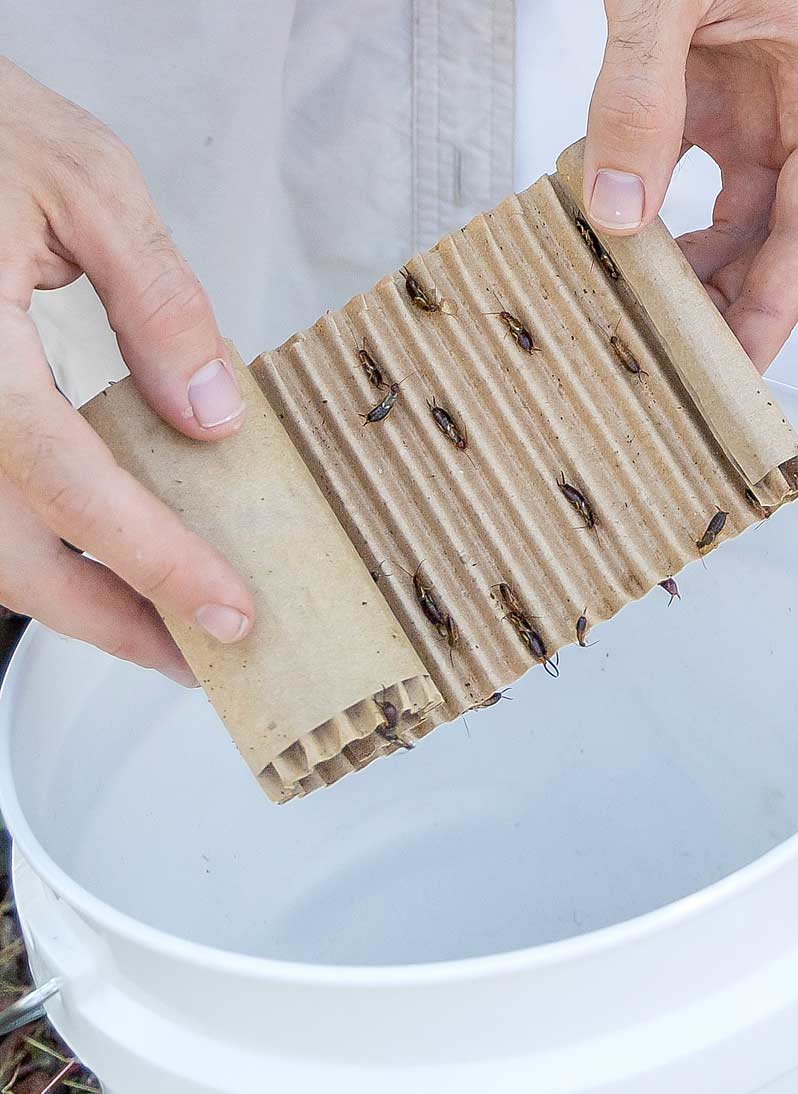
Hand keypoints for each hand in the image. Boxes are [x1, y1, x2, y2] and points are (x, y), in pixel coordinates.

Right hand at [0, 58, 253, 683]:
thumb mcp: (84, 185)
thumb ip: (156, 304)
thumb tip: (210, 416)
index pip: (69, 485)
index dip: (152, 561)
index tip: (227, 611)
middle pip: (11, 557)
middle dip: (109, 623)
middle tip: (195, 655)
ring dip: (72, 598)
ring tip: (155, 620)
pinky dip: (39, 544)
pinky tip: (95, 551)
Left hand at [584, 0, 797, 368]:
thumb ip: (638, 99)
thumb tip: (617, 212)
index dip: (778, 308)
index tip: (741, 366)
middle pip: (789, 237)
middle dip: (738, 304)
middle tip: (684, 365)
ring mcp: (775, 102)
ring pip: (750, 221)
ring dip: (700, 271)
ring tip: (649, 315)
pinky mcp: (730, 100)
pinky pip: (712, 185)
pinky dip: (672, 223)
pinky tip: (634, 247)